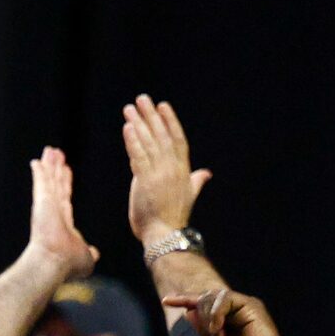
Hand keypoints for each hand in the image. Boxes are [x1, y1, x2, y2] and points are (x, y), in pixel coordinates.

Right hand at [27, 145, 96, 278]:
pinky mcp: (42, 201)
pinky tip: (37, 161)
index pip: (64, 198)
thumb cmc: (68, 263)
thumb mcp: (86, 257)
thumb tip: (95, 253)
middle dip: (56, 171)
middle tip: (57, 155)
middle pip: (56, 185)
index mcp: (63, 223)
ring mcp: (46, 206)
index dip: (65, 184)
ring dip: (50, 165)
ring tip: (51, 151)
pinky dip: (39, 172)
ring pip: (49, 180)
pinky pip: (41, 182)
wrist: (54, 262)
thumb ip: (90, 251)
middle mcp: (53, 212)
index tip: (66, 172)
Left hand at [121, 94, 211, 242]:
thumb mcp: (188, 196)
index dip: (170, 121)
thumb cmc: (174, 218)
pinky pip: (138, 156)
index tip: (163, 106)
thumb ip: (196, 181)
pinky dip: (133, 141)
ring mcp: (159, 174)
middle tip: (143, 99)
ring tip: (130, 108)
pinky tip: (127, 128)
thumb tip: (206, 173)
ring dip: (139, 123)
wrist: (166, 236)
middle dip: (152, 116)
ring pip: (148, 143)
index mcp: (183, 171)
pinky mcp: (145, 181)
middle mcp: (172, 169)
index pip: (178, 140)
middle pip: (161, 136)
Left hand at [163, 287, 302, 335]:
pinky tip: (218, 330)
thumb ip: (204, 331)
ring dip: (209, 319)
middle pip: (206, 298)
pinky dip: (217, 312)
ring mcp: (244, 306)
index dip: (184, 300)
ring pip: (214, 296)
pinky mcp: (251, 306)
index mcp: (228, 320)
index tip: (166, 301)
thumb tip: (189, 311)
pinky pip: (226, 298)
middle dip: (201, 317)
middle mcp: (237, 310)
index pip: (202, 304)